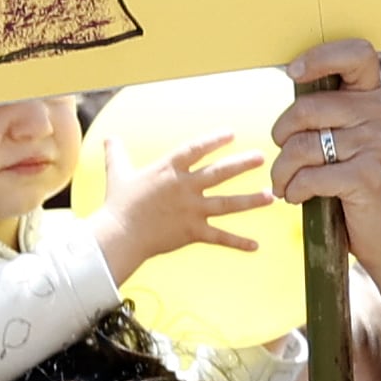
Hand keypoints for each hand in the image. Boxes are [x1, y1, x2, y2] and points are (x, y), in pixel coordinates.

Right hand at [92, 134, 266, 279]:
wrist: (118, 236)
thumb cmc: (118, 205)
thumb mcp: (118, 174)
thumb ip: (117, 154)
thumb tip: (109, 137)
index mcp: (168, 170)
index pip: (196, 149)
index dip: (214, 140)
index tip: (232, 134)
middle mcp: (184, 187)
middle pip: (219, 173)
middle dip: (242, 164)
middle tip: (261, 158)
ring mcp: (191, 210)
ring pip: (227, 204)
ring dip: (250, 201)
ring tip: (270, 197)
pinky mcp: (192, 232)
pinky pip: (219, 237)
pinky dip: (238, 242)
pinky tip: (256, 245)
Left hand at [272, 39, 380, 257]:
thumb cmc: (355, 182)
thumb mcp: (346, 137)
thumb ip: (326, 110)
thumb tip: (291, 76)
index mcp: (375, 99)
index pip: (358, 54)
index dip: (321, 57)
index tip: (294, 73)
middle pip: (307, 107)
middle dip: (281, 134)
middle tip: (283, 153)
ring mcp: (377, 145)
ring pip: (301, 146)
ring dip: (282, 172)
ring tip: (286, 184)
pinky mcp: (366, 176)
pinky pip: (308, 176)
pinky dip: (294, 190)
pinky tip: (299, 197)